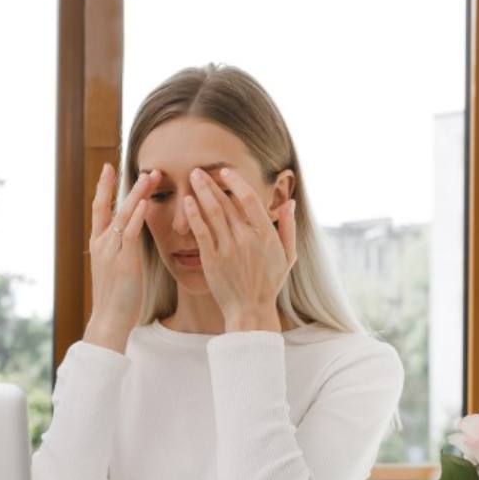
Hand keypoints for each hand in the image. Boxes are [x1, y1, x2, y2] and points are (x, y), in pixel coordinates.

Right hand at [85, 163, 159, 351]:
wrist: (109, 320)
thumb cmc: (116, 298)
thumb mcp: (115, 268)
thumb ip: (120, 249)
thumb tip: (129, 236)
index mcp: (99, 244)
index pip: (99, 209)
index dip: (103, 187)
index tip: (108, 167)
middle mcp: (102, 243)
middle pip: (109, 205)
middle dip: (120, 184)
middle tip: (136, 165)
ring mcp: (111, 251)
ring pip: (122, 215)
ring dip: (137, 194)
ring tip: (149, 176)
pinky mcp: (124, 261)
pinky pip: (130, 234)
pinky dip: (137, 216)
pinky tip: (146, 203)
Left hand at [184, 167, 296, 332]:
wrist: (250, 310)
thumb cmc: (269, 283)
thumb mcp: (287, 256)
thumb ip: (289, 228)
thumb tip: (290, 203)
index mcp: (266, 234)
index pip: (249, 198)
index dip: (235, 181)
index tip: (224, 172)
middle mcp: (247, 238)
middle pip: (226, 202)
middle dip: (211, 183)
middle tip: (198, 169)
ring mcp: (228, 248)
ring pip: (212, 212)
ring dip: (201, 191)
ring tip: (191, 177)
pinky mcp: (212, 259)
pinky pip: (201, 231)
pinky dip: (194, 214)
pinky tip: (187, 201)